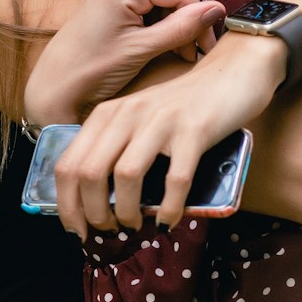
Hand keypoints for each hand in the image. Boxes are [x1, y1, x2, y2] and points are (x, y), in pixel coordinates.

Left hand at [23, 0, 225, 126]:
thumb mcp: (142, 50)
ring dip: (178, 16)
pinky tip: (161, 41)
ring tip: (177, 49)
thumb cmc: (93, 70)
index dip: (200, 16)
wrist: (55, 83)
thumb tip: (217, 9)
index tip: (205, 47)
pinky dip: (162, 17)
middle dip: (190, 14)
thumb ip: (181, 28)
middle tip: (191, 49)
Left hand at [52, 35, 286, 234]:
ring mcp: (161, 121)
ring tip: (134, 225)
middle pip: (90, 173)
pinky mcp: (194, 129)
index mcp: (108, 115)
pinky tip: (169, 220)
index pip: (69, 164)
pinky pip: (175, 179)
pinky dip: (169, 208)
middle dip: (93, 214)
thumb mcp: (141, 121)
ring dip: (126, 212)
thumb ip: (118, 149)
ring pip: (126, 176)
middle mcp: (128, 114)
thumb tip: (99, 204)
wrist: (234, 71)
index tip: (76, 230)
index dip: (66, 205)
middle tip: (109, 231)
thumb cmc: (185, 106)